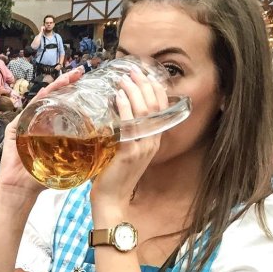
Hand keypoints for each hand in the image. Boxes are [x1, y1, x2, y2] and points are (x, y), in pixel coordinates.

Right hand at [0, 67, 84, 200]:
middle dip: (66, 84)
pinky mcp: (14, 128)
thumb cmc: (41, 179)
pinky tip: (47, 92)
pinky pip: (27, 111)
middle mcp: (37, 123)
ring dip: (54, 88)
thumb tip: (104, 147)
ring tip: (67, 77)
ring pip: (41, 101)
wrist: (21, 190)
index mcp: (49, 130)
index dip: (75, 95)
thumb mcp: (65, 165)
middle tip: (79, 72)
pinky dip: (37, 101)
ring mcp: (25, 124)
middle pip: (53, 99)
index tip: (89, 85)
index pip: (64, 108)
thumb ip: (81, 157)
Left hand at [91, 67, 167, 210]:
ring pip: (145, 112)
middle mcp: (152, 142)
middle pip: (154, 106)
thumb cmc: (113, 176)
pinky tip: (118, 97)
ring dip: (134, 91)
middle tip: (131, 71)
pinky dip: (125, 108)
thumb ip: (126, 133)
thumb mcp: (124, 150)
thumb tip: (116, 112)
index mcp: (153, 140)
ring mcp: (143, 147)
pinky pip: (130, 125)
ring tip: (123, 79)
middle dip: (143, 85)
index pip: (161, 108)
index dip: (154, 89)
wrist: (111, 200)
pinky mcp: (130, 152)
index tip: (143, 75)